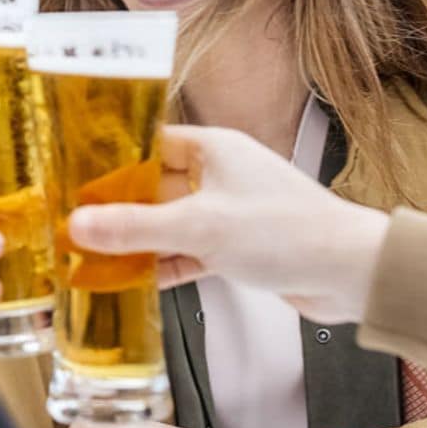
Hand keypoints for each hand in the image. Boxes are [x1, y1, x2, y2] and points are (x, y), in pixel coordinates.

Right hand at [68, 125, 388, 323]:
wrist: (353, 274)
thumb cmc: (287, 232)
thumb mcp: (201, 226)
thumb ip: (136, 227)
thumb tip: (78, 225)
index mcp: (214, 149)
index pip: (149, 145)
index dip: (111, 161)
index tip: (74, 179)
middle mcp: (220, 175)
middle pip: (154, 187)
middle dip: (118, 208)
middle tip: (74, 225)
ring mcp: (228, 212)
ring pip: (169, 223)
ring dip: (138, 242)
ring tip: (93, 257)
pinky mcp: (237, 247)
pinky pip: (188, 251)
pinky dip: (164, 265)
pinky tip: (133, 282)